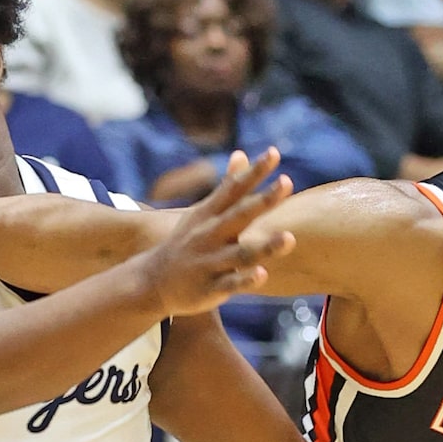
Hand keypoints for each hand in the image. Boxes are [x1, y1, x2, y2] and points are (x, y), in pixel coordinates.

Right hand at [147, 149, 294, 314]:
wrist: (152, 281)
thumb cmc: (187, 243)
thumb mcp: (203, 212)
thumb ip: (227, 187)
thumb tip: (242, 154)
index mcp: (210, 214)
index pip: (234, 188)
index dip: (254, 171)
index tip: (274, 153)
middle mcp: (210, 235)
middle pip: (240, 215)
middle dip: (264, 200)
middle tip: (287, 182)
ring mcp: (210, 261)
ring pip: (240, 254)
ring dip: (265, 247)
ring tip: (290, 238)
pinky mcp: (210, 288)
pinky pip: (231, 283)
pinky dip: (245, 280)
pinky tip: (262, 274)